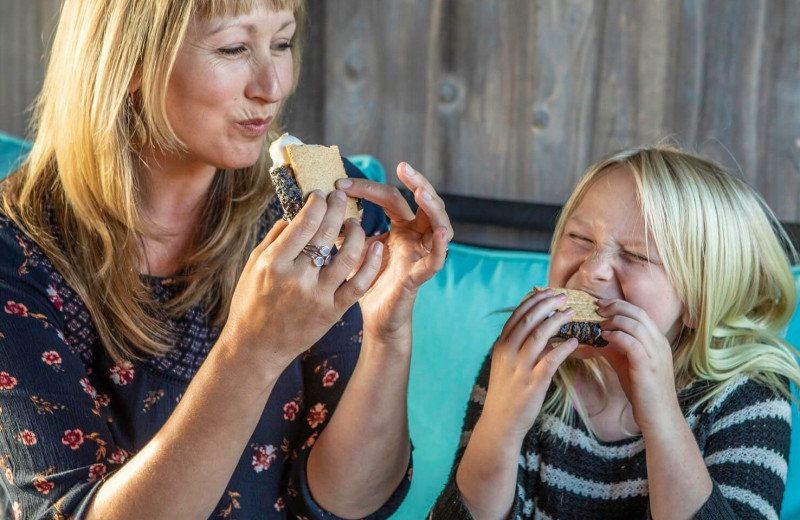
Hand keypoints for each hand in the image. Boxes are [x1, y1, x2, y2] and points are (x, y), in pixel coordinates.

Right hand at [218, 190, 383, 377]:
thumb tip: (295, 212)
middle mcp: (297, 278)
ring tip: (354, 222)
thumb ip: (274, 238)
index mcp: (274, 263)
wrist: (256, 347)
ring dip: (356, 232)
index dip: (317, 203)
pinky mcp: (332, 312)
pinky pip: (358, 284)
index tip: (322, 194)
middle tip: (340, 197)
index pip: (303, 223)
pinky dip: (371, 263)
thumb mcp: (253, 266)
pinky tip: (375, 246)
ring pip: (348, 256)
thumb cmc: (251, 303)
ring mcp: (317, 296)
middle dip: (336, 209)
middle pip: (326, 233)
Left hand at [336, 162, 452, 343]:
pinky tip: (441, 234)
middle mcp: (415, 237)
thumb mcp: (353, 250)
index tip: (340, 183)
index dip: (367, 188)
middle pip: (425, 203)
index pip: (389, 198)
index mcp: (400, 227)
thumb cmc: (366, 283)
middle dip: (417, 182)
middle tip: (404, 166)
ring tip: (422, 193)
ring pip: (439, 225)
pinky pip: (437, 260)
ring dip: (433, 207)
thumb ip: (344, 231)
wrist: (375, 317)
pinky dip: (442, 248)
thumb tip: (317, 208)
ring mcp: (421, 254)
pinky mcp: (420, 275)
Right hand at [481, 289, 578, 440]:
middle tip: (564, 296)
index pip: (517, 315)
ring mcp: (521, 367)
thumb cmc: (507, 391)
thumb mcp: (505, 364)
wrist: (500, 421)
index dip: (534, 300)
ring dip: (558, 320)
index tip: (548, 291)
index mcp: (501, 345)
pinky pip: (552, 359)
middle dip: (548, 304)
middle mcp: (508, 352)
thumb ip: (518, 345)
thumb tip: (539, 326)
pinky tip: (574, 341)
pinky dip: (564, 347)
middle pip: (530, 319)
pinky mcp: (534, 382)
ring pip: (541, 334)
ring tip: (572, 312)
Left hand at [596, 299, 680, 431]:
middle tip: (597, 307)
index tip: (601, 304)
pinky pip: (631, 342)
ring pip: (635, 324)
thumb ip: (614, 350)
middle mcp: (659, 343)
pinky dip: (616, 336)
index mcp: (657, 340)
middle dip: (615, 307)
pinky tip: (604, 337)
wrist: (658, 414)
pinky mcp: (648, 365)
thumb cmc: (642, 390)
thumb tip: (596, 338)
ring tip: (599, 324)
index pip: (639, 312)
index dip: (619, 305)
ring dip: (614, 321)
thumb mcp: (626, 364)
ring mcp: (655, 353)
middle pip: (638, 313)